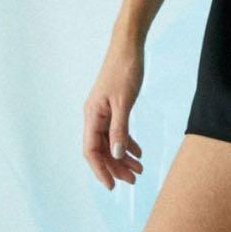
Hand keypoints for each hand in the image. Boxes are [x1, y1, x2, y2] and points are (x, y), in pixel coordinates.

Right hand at [82, 35, 145, 189]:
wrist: (129, 45)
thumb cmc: (125, 69)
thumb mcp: (124, 101)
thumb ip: (120, 129)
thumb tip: (117, 154)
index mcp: (92, 115)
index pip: (91, 151)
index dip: (100, 170)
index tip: (112, 186)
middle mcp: (94, 116)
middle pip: (102, 149)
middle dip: (116, 166)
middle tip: (134, 179)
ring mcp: (104, 111)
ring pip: (110, 141)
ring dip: (123, 156)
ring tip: (139, 169)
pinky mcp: (113, 105)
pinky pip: (117, 130)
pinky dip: (127, 141)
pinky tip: (138, 151)